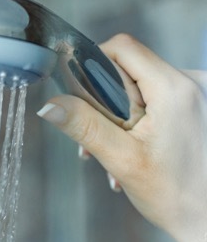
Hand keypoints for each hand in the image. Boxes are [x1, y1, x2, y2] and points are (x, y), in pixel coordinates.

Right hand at [37, 34, 206, 241]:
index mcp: (175, 88)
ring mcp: (198, 94)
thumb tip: (49, 104)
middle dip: (105, 104)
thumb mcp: (120, 159)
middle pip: (130, 70)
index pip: (123, 48)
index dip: (93, 64)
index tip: (79, 96)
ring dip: (120, 119)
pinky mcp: (198, 107)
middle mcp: (192, 82)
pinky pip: (158, 100)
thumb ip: (84, 126)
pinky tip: (133, 153)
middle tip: (98, 142)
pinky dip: (139, 123)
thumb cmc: (174, 193)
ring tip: (115, 157)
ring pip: (142, 87)